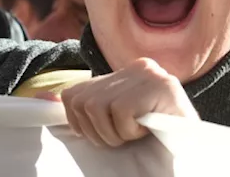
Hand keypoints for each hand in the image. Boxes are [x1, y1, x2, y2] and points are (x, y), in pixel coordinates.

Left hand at [45, 58, 197, 147]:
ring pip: (98, 106)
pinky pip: (120, 112)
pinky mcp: (161, 86)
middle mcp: (138, 67)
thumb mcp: (110, 125)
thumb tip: (40, 99)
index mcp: (125, 74)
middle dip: (99, 131)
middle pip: (82, 101)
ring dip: (116, 133)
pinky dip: (130, 131)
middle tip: (126, 137)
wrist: (189, 160)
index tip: (108, 135)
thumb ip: (84, 110)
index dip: (83, 124)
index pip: (75, 93)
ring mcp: (151, 74)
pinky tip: (149, 130)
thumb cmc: (151, 147)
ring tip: (139, 133)